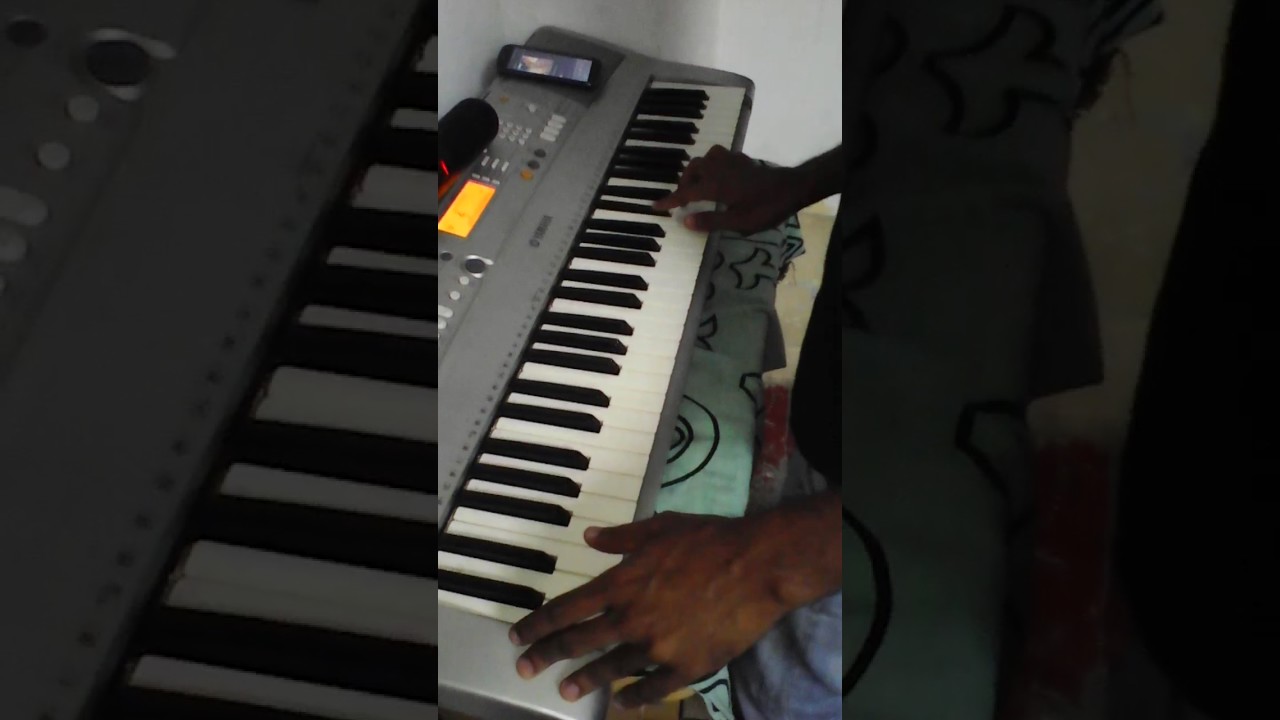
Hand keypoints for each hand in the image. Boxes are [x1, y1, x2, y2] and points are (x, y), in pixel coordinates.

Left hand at [508, 512, 788, 708]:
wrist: (757, 566)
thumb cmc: (709, 540)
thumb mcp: (660, 529)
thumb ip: (621, 538)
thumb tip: (590, 537)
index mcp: (621, 585)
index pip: (565, 609)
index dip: (537, 625)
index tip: (518, 636)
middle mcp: (631, 619)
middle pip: (577, 642)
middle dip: (546, 655)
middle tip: (525, 668)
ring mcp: (657, 647)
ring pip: (610, 668)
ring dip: (585, 679)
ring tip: (566, 689)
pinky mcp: (686, 666)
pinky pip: (652, 688)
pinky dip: (634, 696)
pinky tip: (622, 700)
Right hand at [652, 145, 806, 234]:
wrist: (792, 187)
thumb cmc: (766, 208)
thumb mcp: (739, 223)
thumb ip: (711, 222)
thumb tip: (685, 222)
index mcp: (715, 185)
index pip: (686, 193)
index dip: (669, 200)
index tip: (655, 206)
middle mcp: (719, 168)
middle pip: (692, 170)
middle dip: (684, 184)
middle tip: (682, 199)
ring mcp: (731, 161)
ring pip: (704, 159)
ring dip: (696, 171)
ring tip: (696, 186)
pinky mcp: (741, 159)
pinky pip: (717, 157)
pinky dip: (709, 165)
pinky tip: (715, 177)